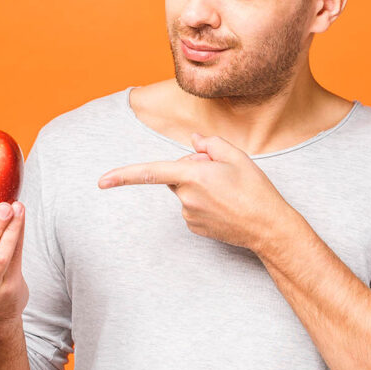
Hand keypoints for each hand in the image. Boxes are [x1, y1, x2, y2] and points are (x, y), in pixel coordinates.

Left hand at [96, 132, 297, 250]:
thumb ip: (210, 143)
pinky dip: (203, 202)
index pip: (151, 172)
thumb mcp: (237, 157)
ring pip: (184, 191)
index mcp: (193, 176)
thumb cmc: (255, 190)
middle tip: (222, 173)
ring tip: (228, 192)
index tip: (101, 182)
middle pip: (175, 174)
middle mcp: (185, 197)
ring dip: (199, 186)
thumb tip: (194, 141)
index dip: (123, 175)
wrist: (269, 228)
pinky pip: (191, 207)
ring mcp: (188, 214)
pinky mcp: (194, 227)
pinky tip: (225, 206)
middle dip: (191, 168)